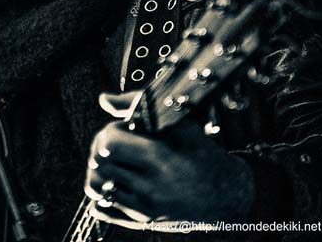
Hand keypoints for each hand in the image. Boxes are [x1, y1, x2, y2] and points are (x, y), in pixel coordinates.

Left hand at [85, 91, 254, 226]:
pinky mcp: (141, 221)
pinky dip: (102, 192)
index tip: (126, 127)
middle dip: (102, 145)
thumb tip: (104, 99)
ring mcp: (144, 209)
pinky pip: (101, 208)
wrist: (225, 195)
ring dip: (100, 167)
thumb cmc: (202, 153)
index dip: (112, 129)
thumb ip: (139, 105)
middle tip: (118, 140)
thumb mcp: (179, 123)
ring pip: (95, 185)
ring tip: (116, 159)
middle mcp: (149, 188)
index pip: (109, 143)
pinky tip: (117, 179)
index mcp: (159, 160)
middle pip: (98, 162)